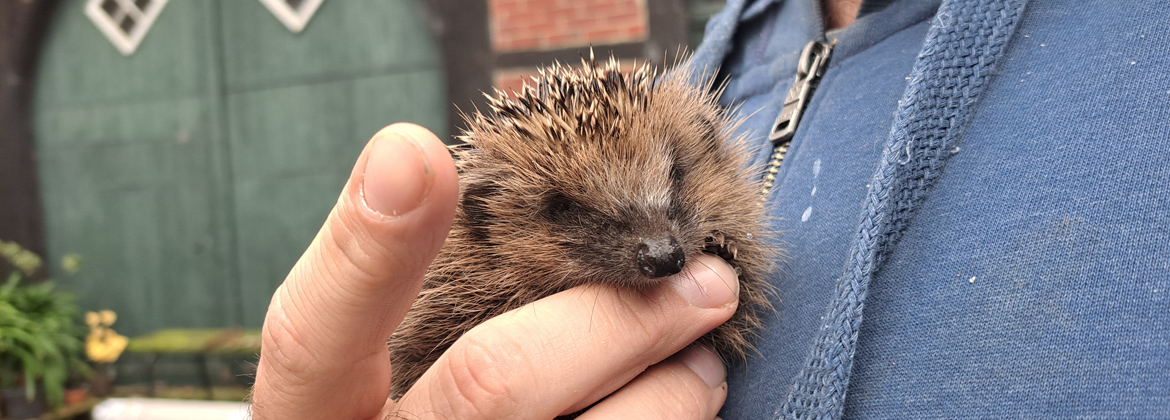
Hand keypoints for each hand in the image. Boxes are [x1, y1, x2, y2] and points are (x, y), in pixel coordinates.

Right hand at [250, 123, 738, 418]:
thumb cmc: (427, 415)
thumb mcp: (385, 370)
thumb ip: (409, 298)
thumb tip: (452, 172)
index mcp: (320, 416)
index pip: (315, 335)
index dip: (363, 249)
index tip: (414, 156)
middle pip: (492, 383)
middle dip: (617, 319)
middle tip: (703, 280)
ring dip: (672, 391)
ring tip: (704, 357)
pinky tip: (688, 403)